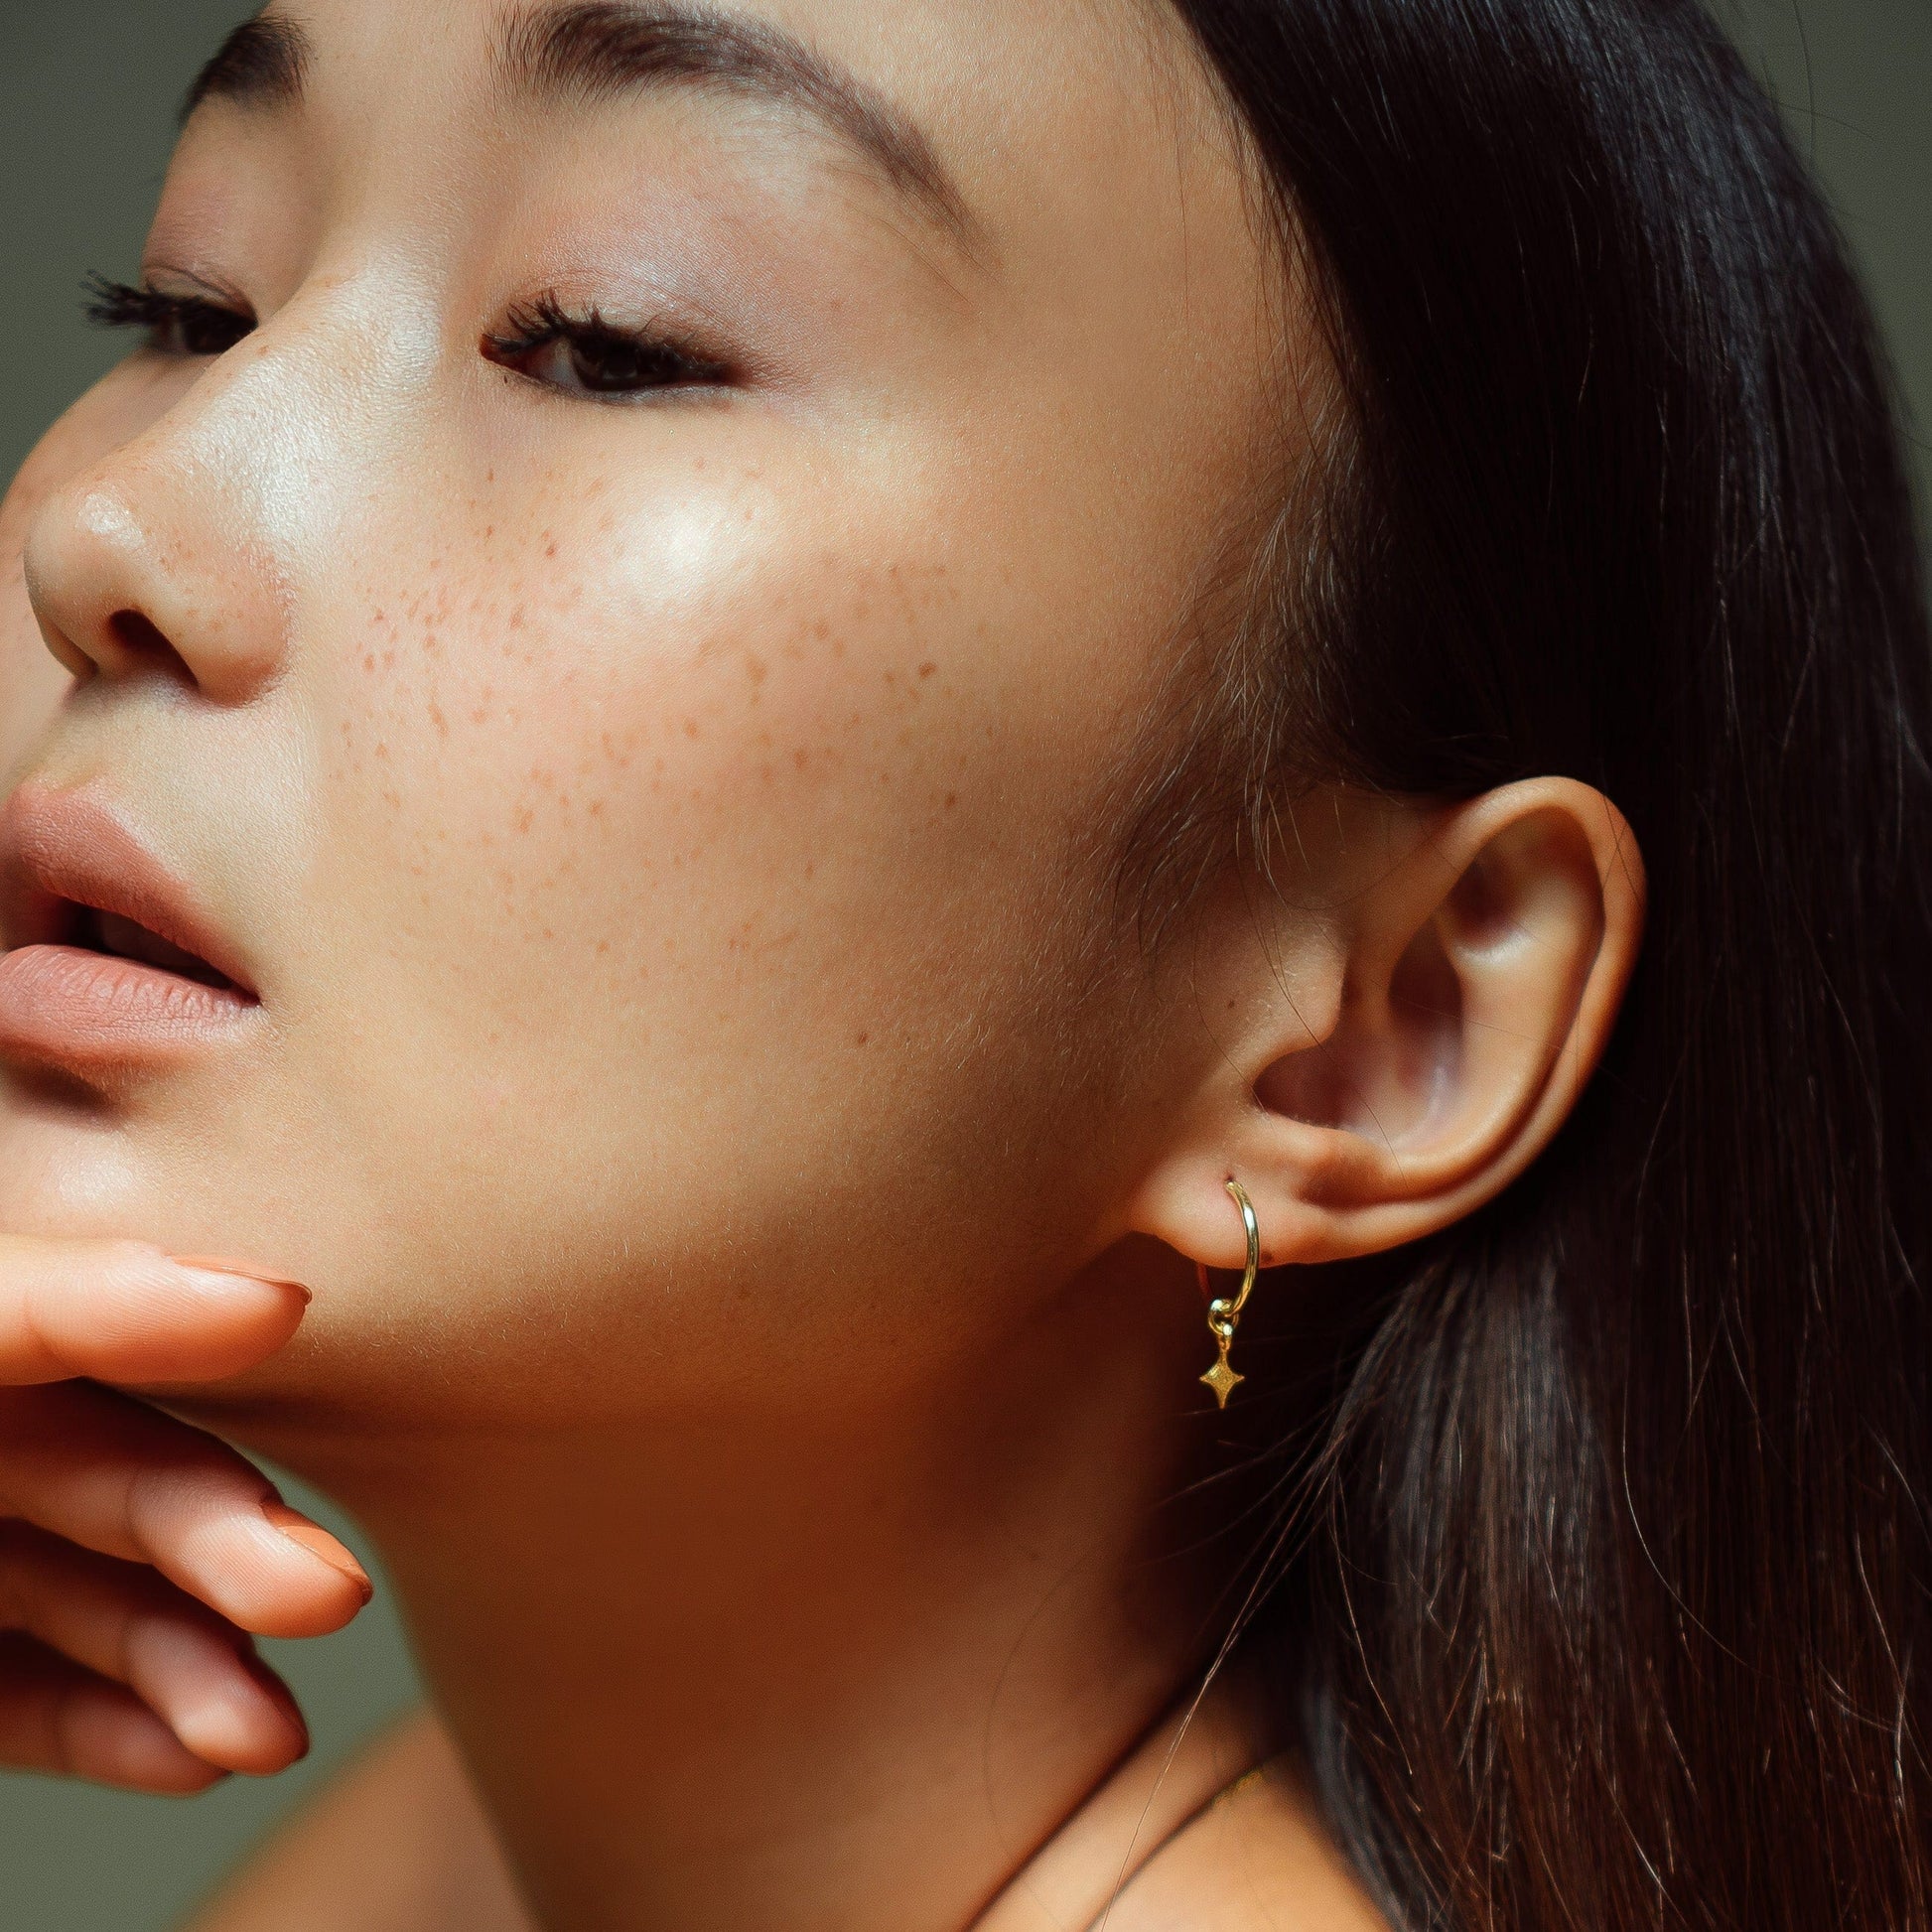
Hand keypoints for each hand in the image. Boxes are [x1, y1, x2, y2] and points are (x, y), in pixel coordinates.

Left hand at [0, 1236, 370, 1793]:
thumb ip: (56, 1305)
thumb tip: (268, 1293)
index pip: (92, 1309)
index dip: (180, 1319)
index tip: (291, 1312)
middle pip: (116, 1473)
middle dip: (230, 1545)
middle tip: (325, 1593)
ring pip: (94, 1603)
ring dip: (194, 1668)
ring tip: (260, 1731)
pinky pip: (34, 1707)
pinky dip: (118, 1734)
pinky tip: (194, 1753)